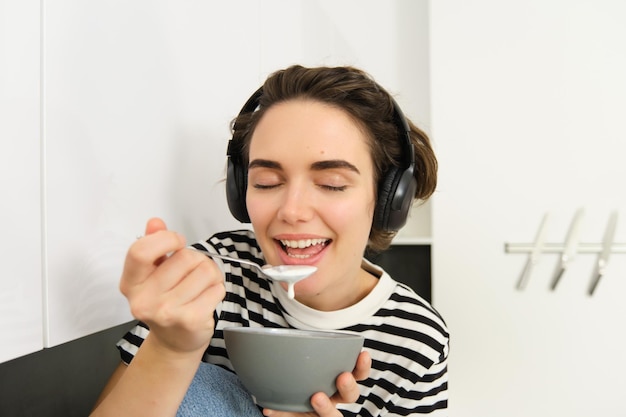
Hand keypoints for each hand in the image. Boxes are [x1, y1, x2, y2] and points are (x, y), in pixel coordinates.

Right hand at [119, 217, 225, 354]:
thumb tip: (155, 223)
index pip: (141, 251)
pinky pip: (217, 288)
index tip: (177, 242)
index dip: (166, 239)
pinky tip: (206, 298)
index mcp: (131, 283)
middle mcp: (144, 300)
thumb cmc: (166, 303)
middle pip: (184, 257)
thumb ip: (153, 244)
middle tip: (192, 272)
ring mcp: (167, 312)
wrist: (174, 342)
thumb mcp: (153, 273)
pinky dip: (217, 289)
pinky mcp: (190, 320)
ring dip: (210, 274)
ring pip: (205, 270)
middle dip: (195, 259)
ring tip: (200, 285)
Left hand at [262, 350, 370, 416]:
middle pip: (350, 397)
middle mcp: (333, 398)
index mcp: (338, 381)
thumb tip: (283, 337)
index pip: (358, 374)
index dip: (362, 367)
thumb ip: (302, 351)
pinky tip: (269, 409)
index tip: (362, 354)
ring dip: (326, 408)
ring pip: (333, 416)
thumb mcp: (303, 360)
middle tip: (343, 377)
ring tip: (316, 397)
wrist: (282, 395)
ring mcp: (321, 413)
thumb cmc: (299, 372)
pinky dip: (282, 414)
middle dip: (349, 387)